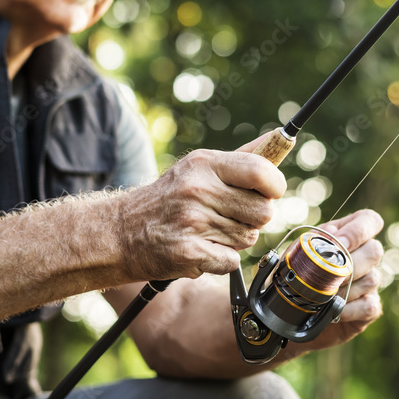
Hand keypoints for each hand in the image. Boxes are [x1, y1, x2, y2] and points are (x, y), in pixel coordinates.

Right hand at [116, 139, 286, 281]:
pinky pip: (232, 261)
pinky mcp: (189, 253)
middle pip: (264, 211)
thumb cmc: (168, 198)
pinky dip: (220, 260)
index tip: (269, 192)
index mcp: (203, 164)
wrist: (120, 232)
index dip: (275, 186)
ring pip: (248, 238)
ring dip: (234, 239)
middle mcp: (197, 190)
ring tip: (207, 231)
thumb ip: (241, 157)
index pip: (261, 172)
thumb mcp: (197, 168)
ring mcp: (192, 222)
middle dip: (253, 218)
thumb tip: (279, 138)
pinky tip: (200, 248)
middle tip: (230, 216)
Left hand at [286, 209, 384, 354]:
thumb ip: (315, 238)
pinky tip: (334, 310)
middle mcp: (365, 256)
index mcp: (348, 235)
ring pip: (372, 279)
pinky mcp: (369, 306)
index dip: (359, 230)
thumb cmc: (298, 272)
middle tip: (329, 273)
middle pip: (375, 250)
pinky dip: (349, 309)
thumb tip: (332, 230)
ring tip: (324, 294)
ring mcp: (370, 281)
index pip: (369, 220)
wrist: (291, 306)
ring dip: (346, 288)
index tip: (340, 242)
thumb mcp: (300, 251)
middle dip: (352, 263)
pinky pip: (369, 306)